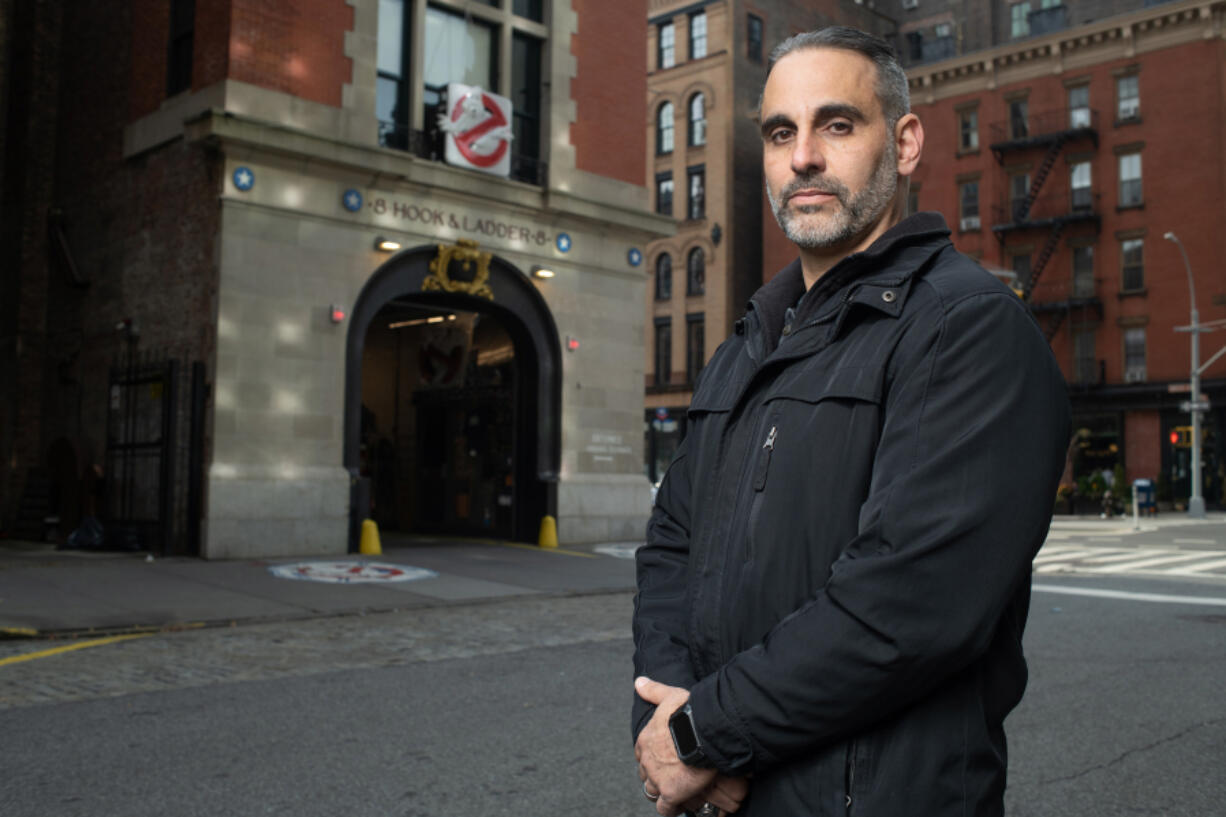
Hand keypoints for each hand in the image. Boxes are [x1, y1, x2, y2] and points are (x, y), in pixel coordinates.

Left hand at [635, 677, 748, 814]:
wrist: (702, 730)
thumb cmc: (688, 712)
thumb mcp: (669, 695)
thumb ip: (653, 690)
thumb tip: (639, 683)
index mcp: (646, 739)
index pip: (643, 753)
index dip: (653, 757)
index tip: (665, 757)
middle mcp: (647, 759)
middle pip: (646, 773)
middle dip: (655, 775)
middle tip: (671, 775)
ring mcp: (657, 777)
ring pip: (652, 791)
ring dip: (662, 791)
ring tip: (676, 790)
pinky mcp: (671, 792)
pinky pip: (665, 808)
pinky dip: (671, 808)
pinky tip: (680, 805)